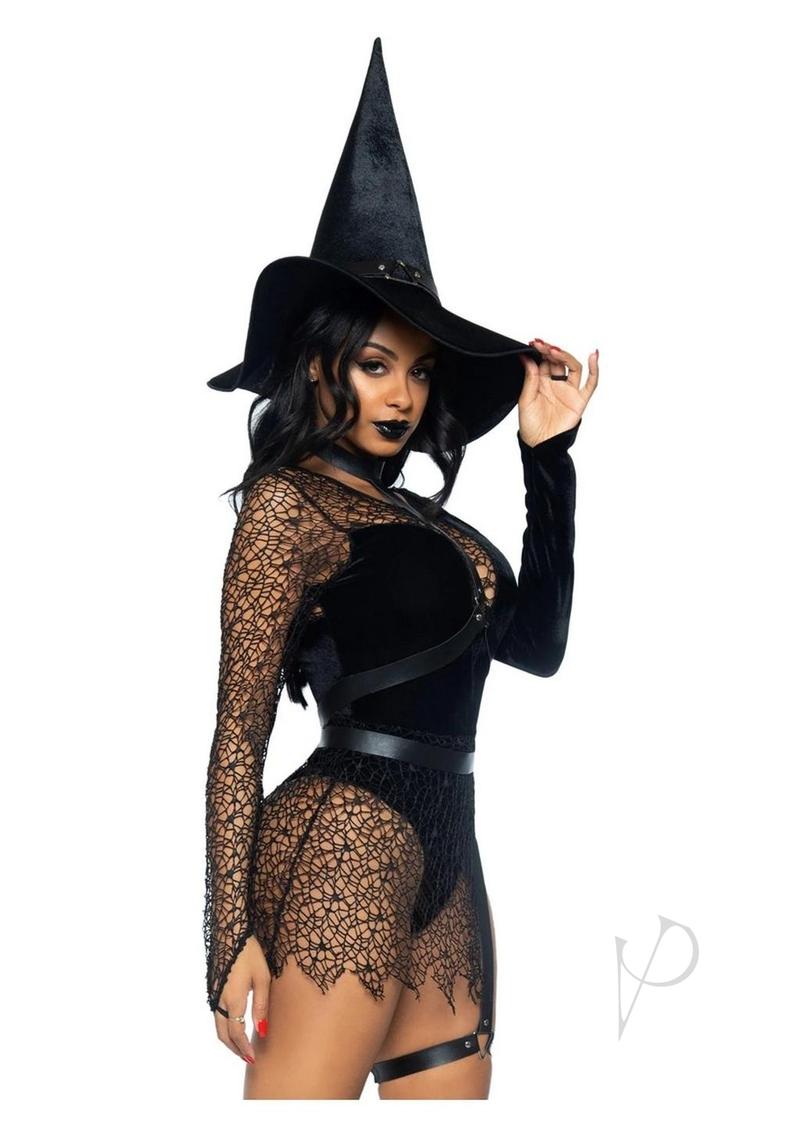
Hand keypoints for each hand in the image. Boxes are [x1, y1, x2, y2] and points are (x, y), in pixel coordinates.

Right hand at [213, 935, 270, 1063]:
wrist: (231, 931)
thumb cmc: (250, 952)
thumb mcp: (262, 977)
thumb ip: (261, 1005)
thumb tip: (262, 1031)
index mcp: (232, 999)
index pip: (236, 1033)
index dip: (244, 1048)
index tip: (253, 1059)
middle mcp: (219, 1000)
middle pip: (223, 1034)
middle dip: (235, 1049)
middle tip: (248, 1058)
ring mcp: (214, 994)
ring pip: (218, 1026)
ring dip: (229, 1040)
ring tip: (242, 1046)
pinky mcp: (213, 989)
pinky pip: (217, 1015)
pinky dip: (225, 1027)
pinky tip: (235, 1026)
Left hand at [516, 338, 597, 446]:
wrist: (539, 445)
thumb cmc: (530, 426)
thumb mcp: (525, 399)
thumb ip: (530, 378)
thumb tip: (526, 357)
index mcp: (542, 383)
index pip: (544, 361)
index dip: (540, 351)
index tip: (533, 343)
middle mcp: (557, 384)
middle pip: (558, 361)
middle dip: (550, 351)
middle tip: (541, 344)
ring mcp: (569, 391)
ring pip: (573, 367)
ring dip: (565, 356)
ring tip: (554, 351)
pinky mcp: (580, 400)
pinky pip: (591, 384)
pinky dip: (595, 370)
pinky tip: (593, 356)